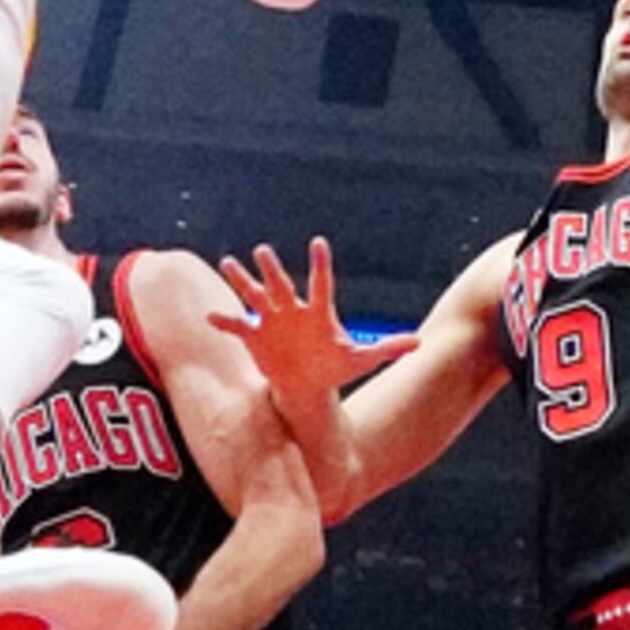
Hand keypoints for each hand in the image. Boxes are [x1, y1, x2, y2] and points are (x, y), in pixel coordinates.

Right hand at [210, 241, 414, 440]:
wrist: (307, 385)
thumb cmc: (335, 367)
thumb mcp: (362, 359)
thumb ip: (387, 348)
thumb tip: (420, 343)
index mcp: (318, 312)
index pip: (321, 283)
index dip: (320, 264)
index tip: (318, 244)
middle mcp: (292, 309)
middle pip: (281, 283)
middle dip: (272, 268)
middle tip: (262, 250)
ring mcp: (271, 320)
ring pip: (254, 295)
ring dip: (242, 280)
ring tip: (228, 263)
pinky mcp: (255, 335)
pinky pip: (237, 325)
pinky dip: (224, 321)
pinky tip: (210, 317)